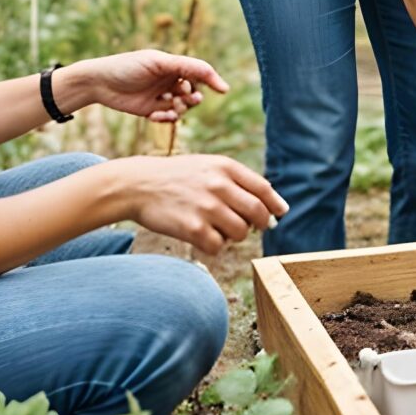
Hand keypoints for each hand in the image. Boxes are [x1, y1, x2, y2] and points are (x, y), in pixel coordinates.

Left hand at [68, 51, 229, 122]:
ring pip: (184, 107)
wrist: (98, 82)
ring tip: (169, 109)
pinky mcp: (152, 110)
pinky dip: (166, 119)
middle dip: (194, 97)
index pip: (200, 72)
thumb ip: (188, 67)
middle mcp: (170, 80)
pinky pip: (169, 118)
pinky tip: (154, 116)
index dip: (212, 80)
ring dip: (180, 109)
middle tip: (187, 99)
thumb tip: (215, 78)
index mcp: (173, 64)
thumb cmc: (127, 66)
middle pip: (195, 91)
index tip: (223, 90)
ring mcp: (162, 96)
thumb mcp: (160, 63)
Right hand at [115, 154, 286, 256]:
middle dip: (259, 224)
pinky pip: (218, 247)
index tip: (278, 214)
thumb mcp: (207, 166)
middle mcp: (218, 185)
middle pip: (258, 213)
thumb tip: (273, 208)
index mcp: (225, 167)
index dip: (274, 204)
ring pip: (240, 233)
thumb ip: (238, 181)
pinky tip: (202, 237)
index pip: (263, 189)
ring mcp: (206, 207)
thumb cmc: (177, 177)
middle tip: (249, 228)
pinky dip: (214, 246)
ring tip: (217, 228)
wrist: (136, 185)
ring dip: (233, 236)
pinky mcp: (192, 228)